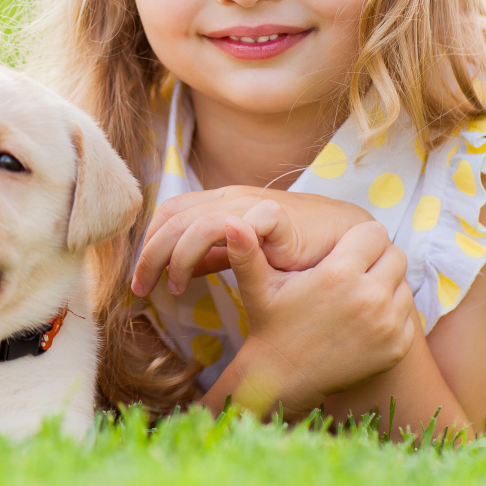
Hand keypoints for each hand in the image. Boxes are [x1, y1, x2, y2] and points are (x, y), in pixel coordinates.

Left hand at [131, 186, 372, 296]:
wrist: (346, 239)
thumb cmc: (295, 249)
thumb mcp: (244, 254)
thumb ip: (214, 257)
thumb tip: (180, 271)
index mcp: (218, 202)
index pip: (169, 214)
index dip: (149, 243)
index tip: (140, 278)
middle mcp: (228, 198)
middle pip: (172, 218)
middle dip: (149, 254)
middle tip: (140, 288)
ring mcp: (248, 203)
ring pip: (192, 223)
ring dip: (173, 256)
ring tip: (172, 287)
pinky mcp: (271, 215)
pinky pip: (228, 225)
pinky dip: (204, 250)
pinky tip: (200, 276)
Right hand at [220, 215, 415, 415]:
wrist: (285, 376)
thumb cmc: (270, 322)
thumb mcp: (255, 284)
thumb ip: (245, 250)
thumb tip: (229, 220)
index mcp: (338, 275)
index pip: (373, 233)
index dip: (359, 236)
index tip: (343, 247)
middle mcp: (370, 298)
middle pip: (395, 254)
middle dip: (376, 256)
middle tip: (352, 266)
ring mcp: (387, 326)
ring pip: (403, 283)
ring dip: (385, 282)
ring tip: (356, 290)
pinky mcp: (397, 347)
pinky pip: (406, 314)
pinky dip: (391, 311)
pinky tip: (363, 316)